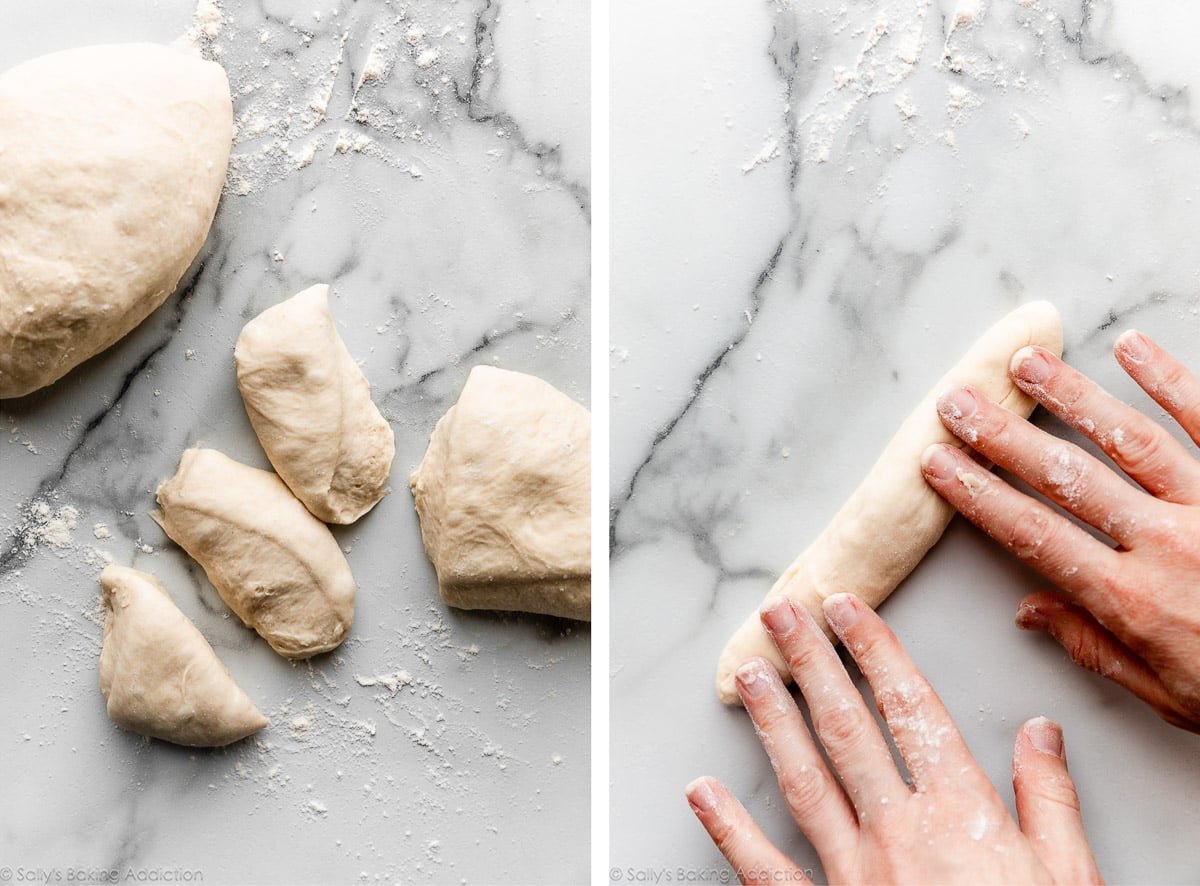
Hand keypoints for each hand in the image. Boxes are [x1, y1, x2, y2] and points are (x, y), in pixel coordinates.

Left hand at [687, 594, 1100, 884]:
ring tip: (749, 674)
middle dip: (812, 665)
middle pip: (847, 730)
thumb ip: (1050, 800)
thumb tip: (1039, 732)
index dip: (875, 652)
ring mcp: (856, 875)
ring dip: (773, 723)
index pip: (911, 710)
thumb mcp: (1070, 877)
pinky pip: (767, 872)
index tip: (846, 608)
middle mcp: (900, 834)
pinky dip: (730, 831)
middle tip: (781, 614)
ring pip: (806, 782)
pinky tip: (701, 793)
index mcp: (961, 816)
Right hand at [923, 330, 1199, 731]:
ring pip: (1128, 439)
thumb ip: (1094, 646)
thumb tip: (1027, 609)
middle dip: (1002, 438)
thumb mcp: (1169, 696)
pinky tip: (1131, 348)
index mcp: (1133, 599)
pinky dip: (1170, 380)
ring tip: (1024, 364)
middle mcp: (1165, 544)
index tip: (938, 465)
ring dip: (1070, 397)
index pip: (1033, 536)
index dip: (978, 496)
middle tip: (958, 404)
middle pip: (1065, 478)